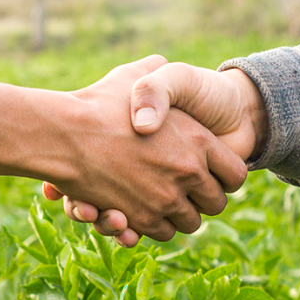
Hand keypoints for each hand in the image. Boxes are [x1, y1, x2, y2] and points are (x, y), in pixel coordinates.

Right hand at [45, 63, 266, 245]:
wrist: (65, 132)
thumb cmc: (102, 102)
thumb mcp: (139, 76)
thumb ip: (159, 75)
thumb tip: (165, 67)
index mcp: (200, 142)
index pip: (234, 174)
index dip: (225, 175)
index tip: (211, 173)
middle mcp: (188, 173)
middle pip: (215, 204)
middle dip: (203, 200)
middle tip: (188, 189)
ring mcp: (166, 200)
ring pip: (190, 223)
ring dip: (179, 215)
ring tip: (163, 199)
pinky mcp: (142, 219)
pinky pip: (162, 233)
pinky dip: (155, 227)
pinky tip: (143, 207)